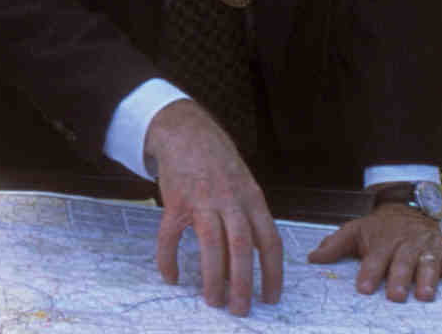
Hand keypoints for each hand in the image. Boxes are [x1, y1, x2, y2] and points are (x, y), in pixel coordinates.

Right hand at [145, 99, 282, 315]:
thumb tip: (256, 256)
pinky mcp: (176, 201)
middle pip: (242, 248)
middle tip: (240, 309)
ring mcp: (202, 200)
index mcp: (252, 199)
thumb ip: (251, 215)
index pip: (270, 241)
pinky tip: (171, 277)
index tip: (271, 297)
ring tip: (213, 300)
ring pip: (212, 246)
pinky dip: (168, 260)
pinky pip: (170, 237)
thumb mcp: (245, 183)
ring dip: (213, 278)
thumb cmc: (218, 160)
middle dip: (243, 283)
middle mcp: (230, 200)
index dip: (273, 272)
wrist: (186, 131)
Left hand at [307, 203, 441, 301]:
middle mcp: (405, 245)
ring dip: (427, 280)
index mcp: (382, 241)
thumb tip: (311, 259)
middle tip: (396, 295)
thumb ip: (334, 245)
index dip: (369, 272)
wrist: (409, 206)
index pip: (374, 258)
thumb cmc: (379, 227)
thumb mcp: (355, 230)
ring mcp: (427, 250)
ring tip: (425, 295)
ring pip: (428, 265)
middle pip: (402, 262)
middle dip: (399, 278)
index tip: (365, 287)